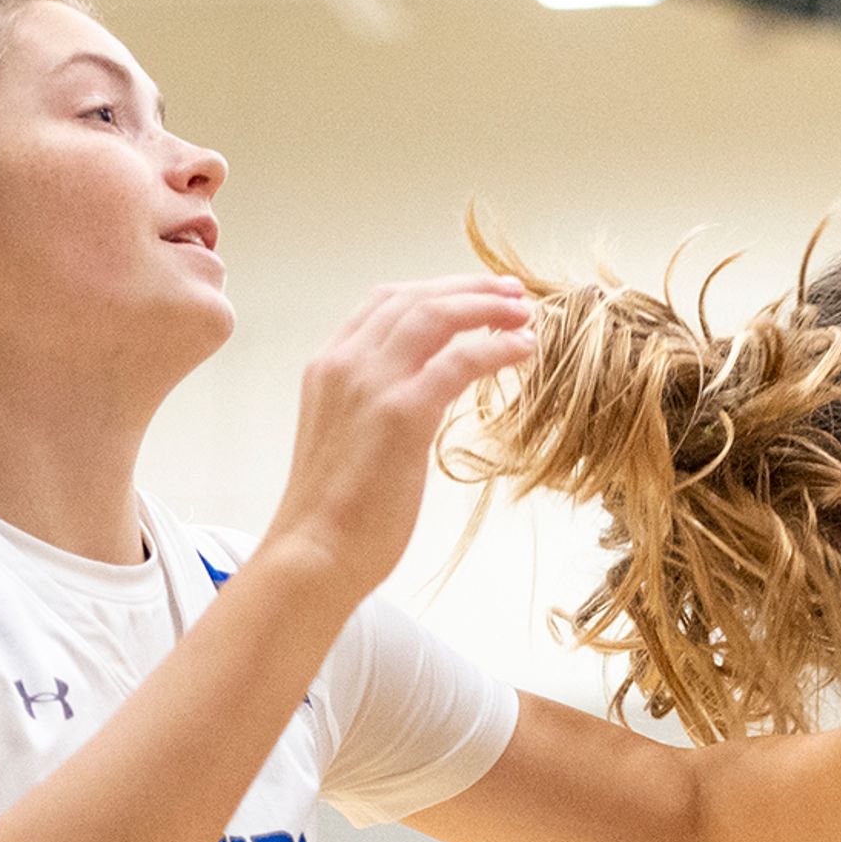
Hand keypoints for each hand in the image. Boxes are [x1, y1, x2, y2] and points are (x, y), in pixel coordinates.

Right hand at [262, 278, 536, 600]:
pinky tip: (524, 350)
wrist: (315, 552)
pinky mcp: (402, 412)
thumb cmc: (336, 510)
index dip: (437, 290)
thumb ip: (374, 402)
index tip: (478, 292)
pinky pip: (460, 360)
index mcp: (328, 366)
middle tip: (514, 293)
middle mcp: (345, 364)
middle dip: (470, 289)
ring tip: (526, 313)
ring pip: (437, 316)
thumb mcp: (348, 435)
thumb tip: (424, 389)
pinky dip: (497, 347)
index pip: (385, 303)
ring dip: (488, 308)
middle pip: (415, 298)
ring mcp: (371, 384)